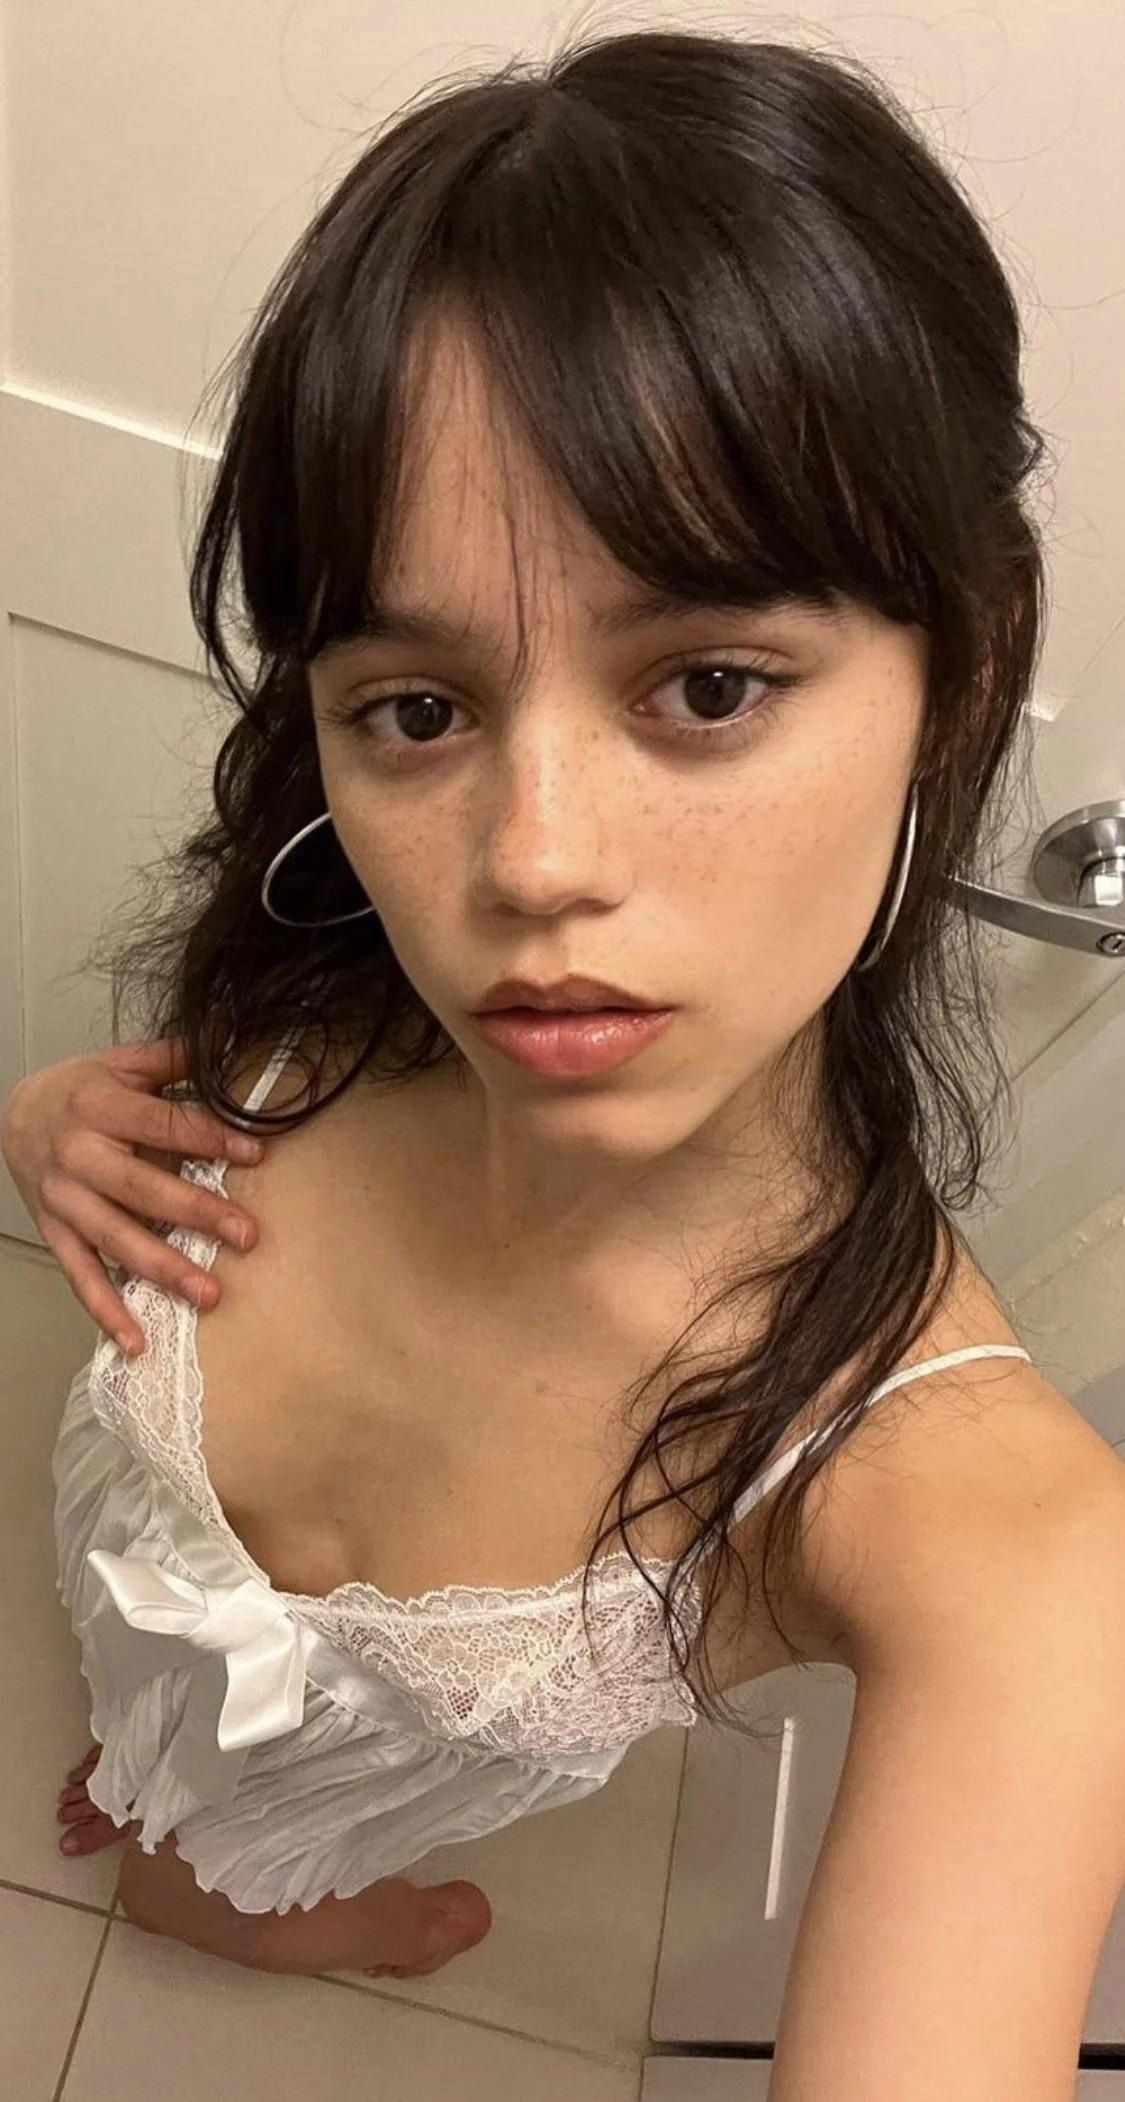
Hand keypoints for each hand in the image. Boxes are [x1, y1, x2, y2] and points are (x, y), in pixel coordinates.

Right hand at [0, 1035, 266, 1356]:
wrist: (13, 1116)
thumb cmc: (81, 1090)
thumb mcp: (122, 1062)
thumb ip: (174, 1058)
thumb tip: (228, 1043)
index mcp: (100, 1107)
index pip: (163, 1125)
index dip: (209, 1140)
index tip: (255, 1154)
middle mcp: (79, 1156)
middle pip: (142, 1189)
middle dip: (197, 1214)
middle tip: (246, 1235)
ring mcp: (65, 1200)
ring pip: (116, 1239)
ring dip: (164, 1269)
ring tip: (209, 1293)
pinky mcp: (56, 1233)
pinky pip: (81, 1276)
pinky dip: (106, 1312)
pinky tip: (137, 1342)